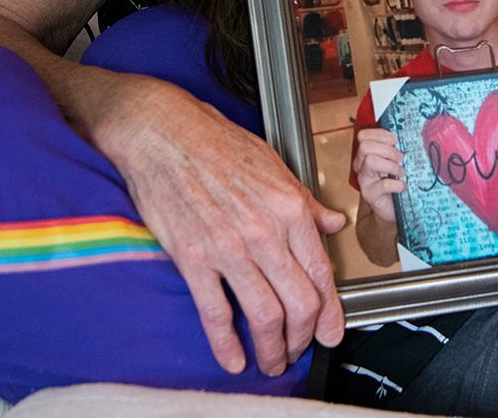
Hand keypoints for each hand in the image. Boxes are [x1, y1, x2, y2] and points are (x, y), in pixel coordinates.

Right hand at [90, 71, 346, 375]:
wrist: (164, 135)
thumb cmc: (218, 143)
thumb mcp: (276, 166)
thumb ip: (306, 202)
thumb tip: (333, 223)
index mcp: (290, 209)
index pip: (321, 274)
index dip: (330, 313)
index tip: (331, 330)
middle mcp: (265, 233)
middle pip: (299, 303)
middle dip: (304, 337)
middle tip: (301, 350)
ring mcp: (228, 249)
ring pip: (264, 316)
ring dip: (272, 349)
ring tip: (272, 361)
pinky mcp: (193, 259)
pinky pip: (215, 313)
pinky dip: (226, 344)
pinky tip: (233, 359)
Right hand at [351, 127, 406, 223]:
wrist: (391, 208)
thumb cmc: (394, 181)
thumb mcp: (393, 161)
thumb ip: (393, 148)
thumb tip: (406, 134)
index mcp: (365, 154)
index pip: (363, 136)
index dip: (379, 134)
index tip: (395, 140)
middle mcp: (360, 165)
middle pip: (365, 146)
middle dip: (387, 150)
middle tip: (400, 158)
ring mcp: (363, 180)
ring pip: (370, 161)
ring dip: (391, 165)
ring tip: (401, 172)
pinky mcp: (369, 194)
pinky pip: (383, 184)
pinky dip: (397, 184)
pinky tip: (403, 186)